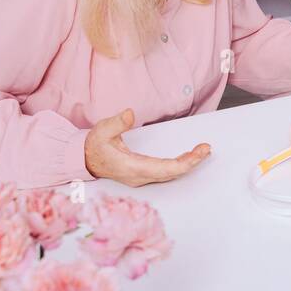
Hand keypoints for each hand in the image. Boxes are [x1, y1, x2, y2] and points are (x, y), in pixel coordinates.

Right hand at [83, 108, 211, 186]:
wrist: (85, 159)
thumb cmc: (94, 146)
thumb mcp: (101, 131)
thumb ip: (116, 123)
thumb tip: (130, 114)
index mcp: (132, 167)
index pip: (164, 169)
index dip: (185, 163)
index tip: (199, 153)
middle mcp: (139, 176)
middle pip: (172, 173)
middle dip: (191, 161)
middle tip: (206, 148)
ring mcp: (141, 177)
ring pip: (170, 174)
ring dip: (188, 163)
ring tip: (202, 151)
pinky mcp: (143, 174)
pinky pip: (166, 172)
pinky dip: (180, 164)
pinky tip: (189, 157)